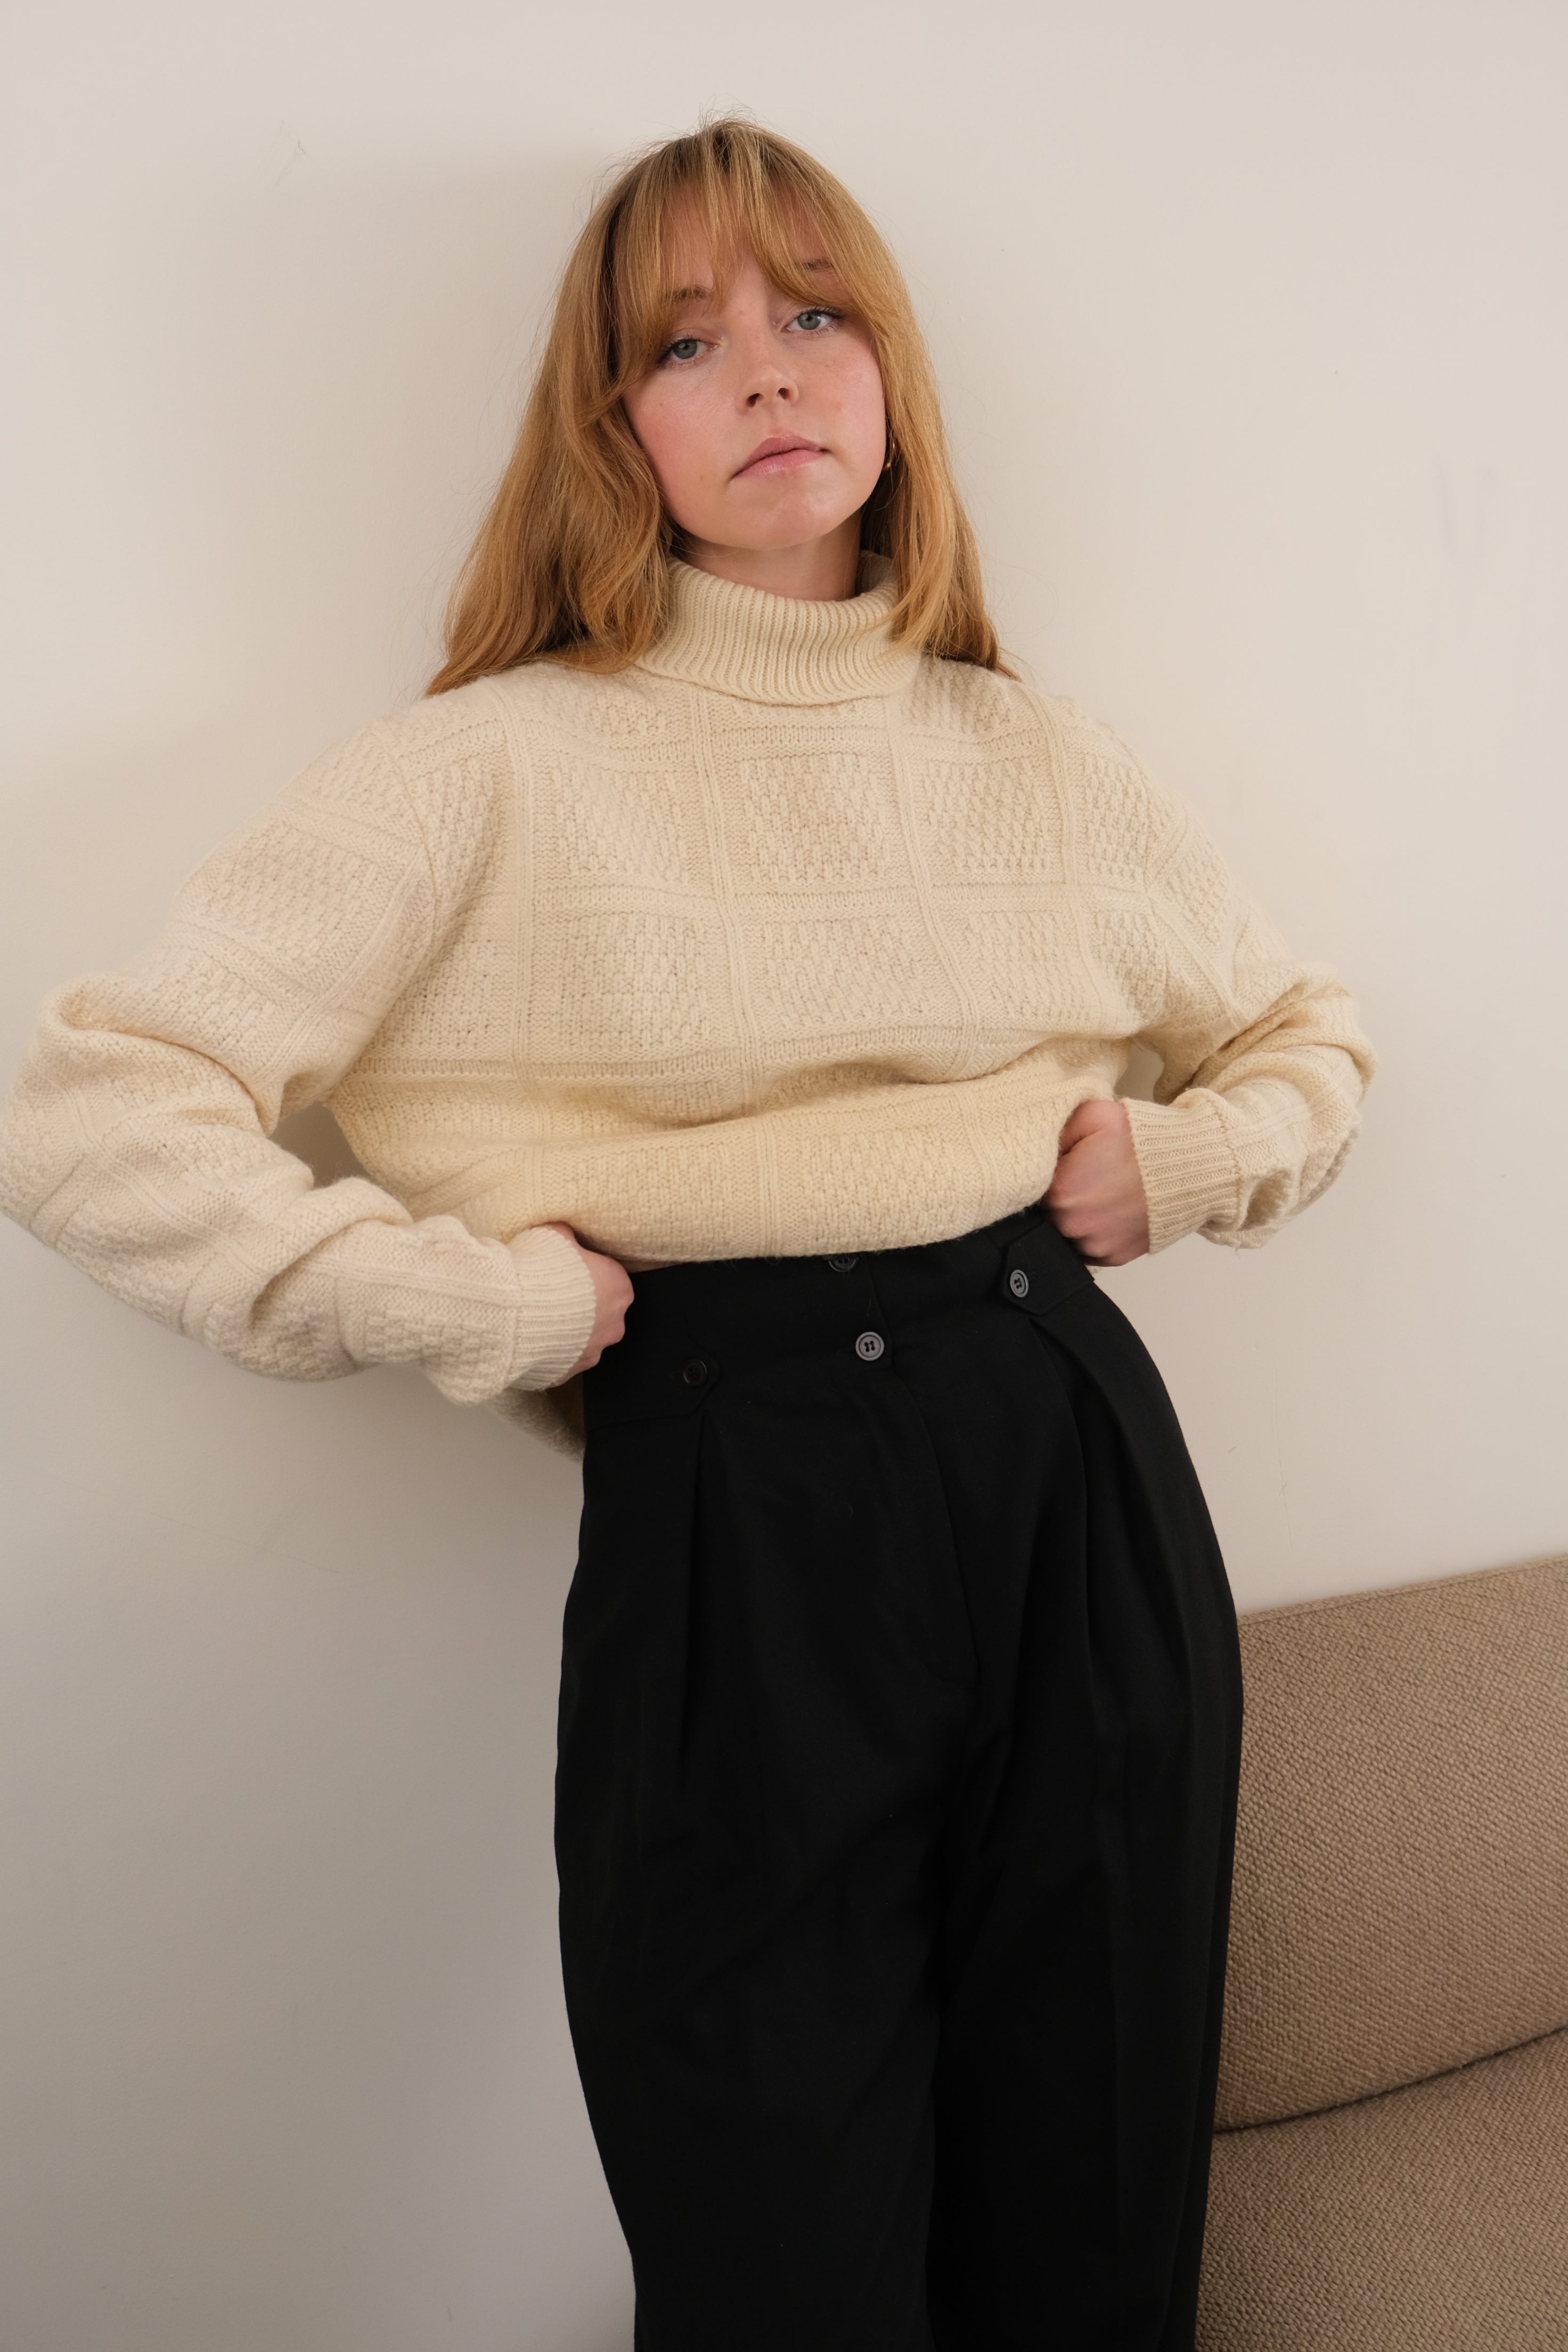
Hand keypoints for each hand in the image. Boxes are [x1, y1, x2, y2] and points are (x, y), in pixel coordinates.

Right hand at [542, 1222, 634, 1376]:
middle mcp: (613, 1326)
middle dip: (578, 1304)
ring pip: (581, 1338)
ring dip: (563, 1328)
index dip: (584, 1272)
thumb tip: (566, 1232)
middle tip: (548, 1292)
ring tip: (534, 1314)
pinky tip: (527, 1335)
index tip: (564, 1269)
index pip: (609, 1278)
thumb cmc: (537, 1268)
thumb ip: (568, 1235)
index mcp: (619, 1288)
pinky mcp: (566, 1374)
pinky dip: (547, 1349)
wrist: (509, 1312)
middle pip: (599, 1312)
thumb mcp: (554, 1233)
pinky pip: (559, 1359)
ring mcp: (590, 1353)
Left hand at [1043, 1099, 1150, 1266]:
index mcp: (1060, 1192)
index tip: (1067, 1163)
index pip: (1032, 1187)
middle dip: (1061, 1195)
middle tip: (1087, 1176)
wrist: (1192, 1168)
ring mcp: (1093, 1246)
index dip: (1049, 1173)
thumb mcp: (1093, 1115)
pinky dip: (1095, 1232)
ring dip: (1076, 1217)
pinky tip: (1111, 1210)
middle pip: (1047, 1213)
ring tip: (1101, 1193)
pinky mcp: (1112, 1258)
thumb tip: (1036, 1147)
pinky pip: (1089, 1248)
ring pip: (1066, 1233)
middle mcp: (1072, 1226)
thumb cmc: (1144, 1141)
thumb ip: (1055, 1131)